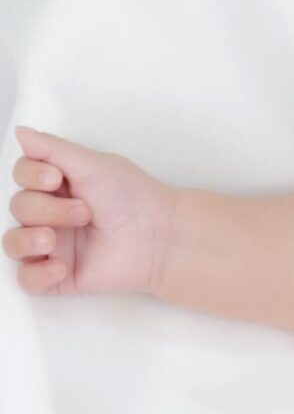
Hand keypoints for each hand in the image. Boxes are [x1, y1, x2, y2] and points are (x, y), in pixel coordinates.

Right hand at [6, 124, 176, 299]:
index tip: (56, 178)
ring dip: (28, 240)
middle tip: (84, 212)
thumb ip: (52, 148)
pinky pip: (28, 280)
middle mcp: (52, 214)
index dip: (29, 176)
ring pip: (13, 243)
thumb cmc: (134, 198)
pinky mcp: (62, 276)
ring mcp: (55, 246)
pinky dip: (37, 274)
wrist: (159, 236)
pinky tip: (60, 266)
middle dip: (46, 209)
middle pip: (19, 207)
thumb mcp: (93, 164)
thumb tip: (21, 133)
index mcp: (59, 185)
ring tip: (53, 240)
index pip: (21, 176)